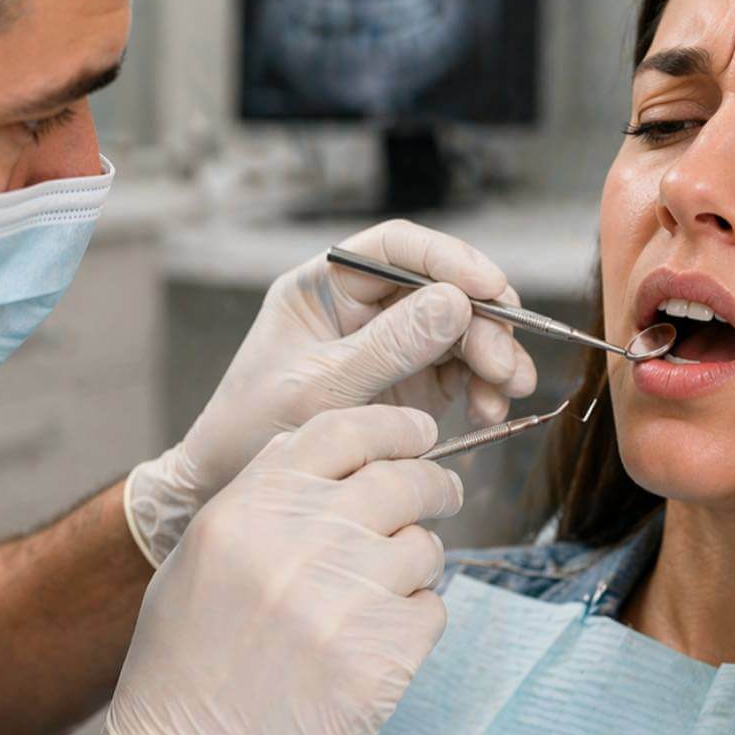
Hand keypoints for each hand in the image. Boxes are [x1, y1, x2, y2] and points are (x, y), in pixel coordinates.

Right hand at [21, 405, 461, 734]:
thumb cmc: (187, 664)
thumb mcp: (202, 558)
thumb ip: (262, 496)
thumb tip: (330, 447)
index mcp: (250, 508)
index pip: (343, 430)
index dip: (394, 426)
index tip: (421, 435)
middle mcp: (300, 541)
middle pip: (402, 480)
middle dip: (433, 483)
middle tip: (443, 493)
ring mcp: (347, 598)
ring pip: (423, 547)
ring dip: (415, 564)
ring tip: (379, 596)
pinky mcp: (383, 656)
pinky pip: (431, 611)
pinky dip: (414, 622)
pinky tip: (375, 646)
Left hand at [124, 219, 537, 567]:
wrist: (226, 486)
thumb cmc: (251, 428)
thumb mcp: (320, 387)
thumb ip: (388, 347)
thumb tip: (455, 303)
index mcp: (325, 285)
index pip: (397, 248)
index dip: (449, 258)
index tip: (489, 286)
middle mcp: (362, 307)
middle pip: (440, 290)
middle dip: (481, 321)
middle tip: (503, 363)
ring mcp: (389, 345)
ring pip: (459, 331)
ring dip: (491, 357)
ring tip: (508, 390)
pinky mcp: (409, 384)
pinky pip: (458, 373)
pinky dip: (481, 388)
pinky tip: (490, 410)